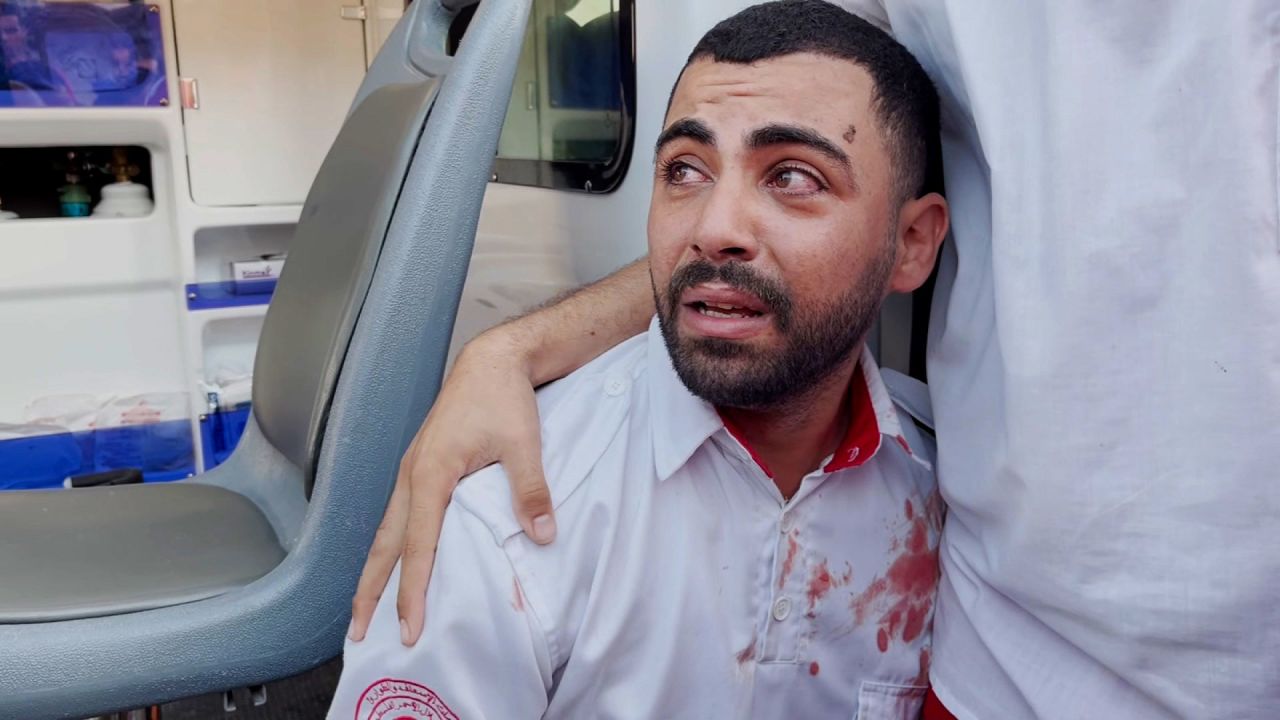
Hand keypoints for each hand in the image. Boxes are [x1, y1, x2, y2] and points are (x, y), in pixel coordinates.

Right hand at [348, 330, 556, 645]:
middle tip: (360, 634)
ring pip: (386, 532)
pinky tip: (394, 564)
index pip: (418, 546)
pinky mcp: (419, 467)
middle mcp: (411, 475)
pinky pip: (398, 516)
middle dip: (370, 592)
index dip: (413, 591)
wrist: (492, 360)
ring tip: (365, 610)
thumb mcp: (523, 443)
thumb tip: (541, 536)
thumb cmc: (504, 397)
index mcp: (431, 473)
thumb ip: (530, 491)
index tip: (411, 629)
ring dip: (375, 572)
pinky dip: (390, 547)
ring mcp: (410, 470)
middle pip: (384, 545)